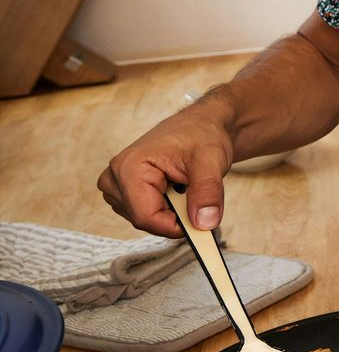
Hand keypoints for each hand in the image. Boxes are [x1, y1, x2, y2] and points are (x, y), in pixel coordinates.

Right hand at [98, 95, 236, 236]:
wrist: (199, 125)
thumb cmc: (202, 135)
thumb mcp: (212, 160)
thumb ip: (208, 192)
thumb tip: (204, 223)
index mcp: (129, 168)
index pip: (145, 217)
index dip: (176, 225)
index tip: (202, 223)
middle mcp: (114, 178)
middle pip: (145, 220)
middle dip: (175, 215)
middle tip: (196, 192)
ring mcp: (116, 186)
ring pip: (145, 220)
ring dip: (171, 211)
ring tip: (184, 185)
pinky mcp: (123, 192)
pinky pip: (145, 214)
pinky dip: (166, 209)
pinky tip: (175, 189)